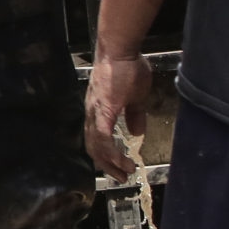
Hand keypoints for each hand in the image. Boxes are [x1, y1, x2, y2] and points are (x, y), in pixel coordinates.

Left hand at [85, 50, 152, 178]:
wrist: (120, 50)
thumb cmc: (128, 68)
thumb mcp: (135, 97)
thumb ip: (134, 115)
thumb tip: (136, 132)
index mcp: (98, 111)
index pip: (96, 140)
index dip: (106, 156)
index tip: (120, 168)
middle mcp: (92, 114)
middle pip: (93, 147)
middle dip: (107, 165)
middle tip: (121, 177)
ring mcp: (95, 112)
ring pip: (96, 145)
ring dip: (110, 162)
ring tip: (125, 172)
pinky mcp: (103, 109)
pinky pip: (102, 136)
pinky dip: (111, 151)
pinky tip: (121, 160)